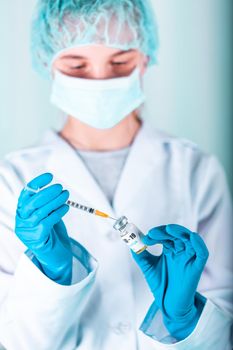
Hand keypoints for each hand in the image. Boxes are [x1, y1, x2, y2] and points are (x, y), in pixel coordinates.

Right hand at [15, 173, 72, 284]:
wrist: (55, 256)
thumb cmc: (52, 233)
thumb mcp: (48, 214)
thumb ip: (47, 203)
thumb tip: (55, 188)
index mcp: (22, 212)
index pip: (26, 194)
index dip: (37, 183)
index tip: (50, 176)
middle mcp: (22, 221)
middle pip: (32, 203)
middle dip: (47, 192)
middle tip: (60, 187)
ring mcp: (27, 231)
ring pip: (40, 212)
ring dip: (55, 201)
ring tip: (66, 194)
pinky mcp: (36, 239)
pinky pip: (47, 222)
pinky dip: (57, 213)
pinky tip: (65, 208)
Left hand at [132, 224, 208, 339]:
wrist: (169, 305)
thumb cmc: (161, 285)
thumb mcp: (148, 268)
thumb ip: (140, 255)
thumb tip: (132, 243)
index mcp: (170, 250)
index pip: (165, 235)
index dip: (156, 233)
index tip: (146, 238)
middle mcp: (180, 251)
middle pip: (176, 234)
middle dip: (165, 231)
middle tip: (153, 233)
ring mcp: (189, 258)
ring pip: (189, 239)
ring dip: (180, 232)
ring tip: (169, 229)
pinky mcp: (197, 267)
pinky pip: (202, 253)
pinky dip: (199, 244)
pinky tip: (192, 236)